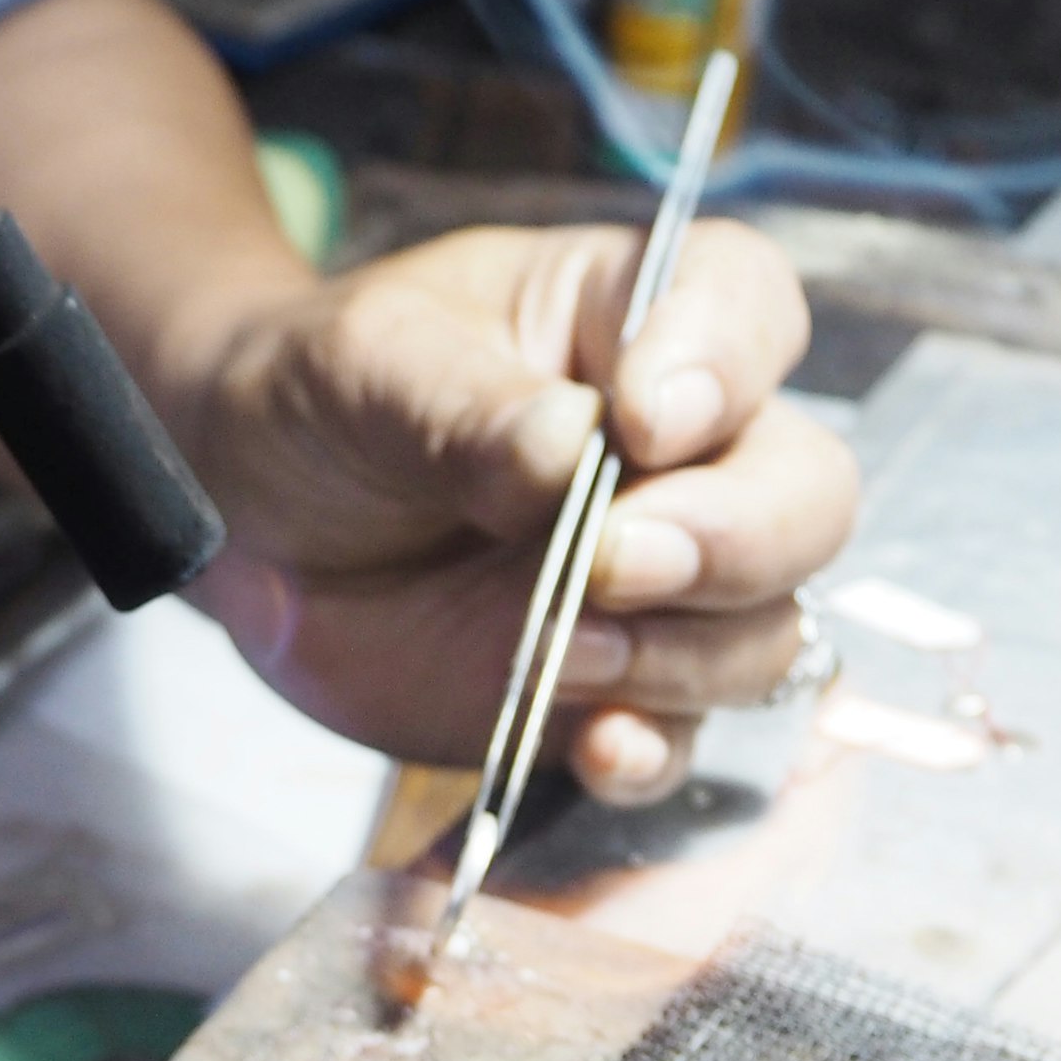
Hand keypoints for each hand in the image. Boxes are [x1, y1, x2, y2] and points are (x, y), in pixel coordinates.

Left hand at [179, 221, 856, 806]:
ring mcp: (662, 586)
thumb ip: (463, 407)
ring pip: (765, 628)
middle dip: (733, 540)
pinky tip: (600, 747)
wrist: (255, 527)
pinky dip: (651, 752)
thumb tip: (566, 449)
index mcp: (633, 322)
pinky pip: (683, 737)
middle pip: (805, 492)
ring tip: (555, 652)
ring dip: (681, 656)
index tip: (646, 422)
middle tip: (613, 564)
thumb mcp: (365, 369)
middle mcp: (682, 456)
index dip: (727, 364)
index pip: (746, 309)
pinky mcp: (616, 692)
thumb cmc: (322, 402)